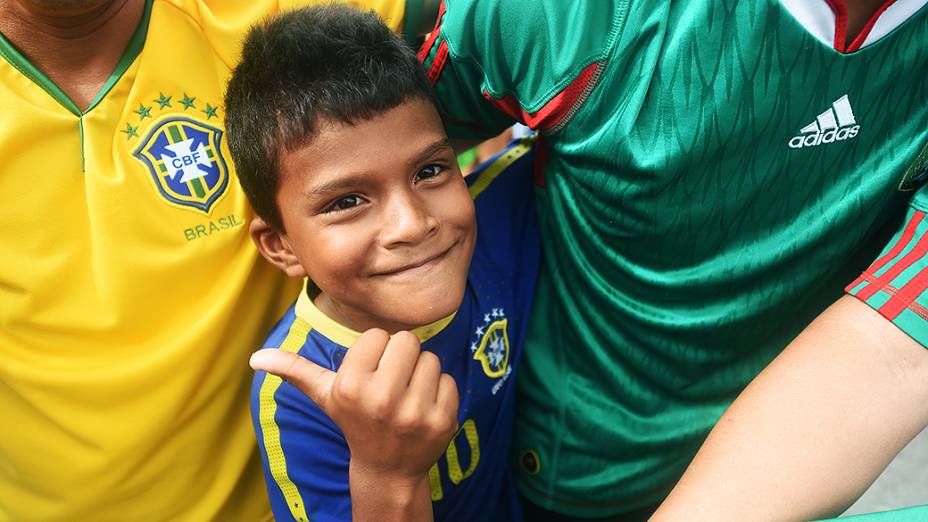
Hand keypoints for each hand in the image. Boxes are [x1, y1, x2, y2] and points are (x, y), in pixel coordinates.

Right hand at [250, 329, 458, 519]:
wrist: (386, 470)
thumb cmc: (355, 421)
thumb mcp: (325, 396)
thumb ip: (294, 370)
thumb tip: (254, 357)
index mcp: (351, 386)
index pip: (378, 335)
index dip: (376, 351)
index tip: (370, 373)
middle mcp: (381, 399)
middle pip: (407, 341)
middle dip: (401, 357)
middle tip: (392, 381)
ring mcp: (415, 412)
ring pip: (430, 358)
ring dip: (421, 373)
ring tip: (406, 395)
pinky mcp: (442, 421)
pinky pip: (449, 380)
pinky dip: (440, 391)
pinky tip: (424, 408)